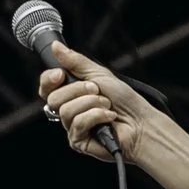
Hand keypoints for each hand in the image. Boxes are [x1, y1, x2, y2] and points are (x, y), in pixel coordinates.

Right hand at [38, 41, 151, 162]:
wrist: (141, 122)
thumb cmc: (124, 100)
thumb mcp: (99, 74)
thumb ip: (76, 62)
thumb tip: (56, 47)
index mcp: (71, 94)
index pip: (47, 87)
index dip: (48, 79)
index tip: (61, 74)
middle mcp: (69, 110)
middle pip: (54, 98)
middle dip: (79, 90)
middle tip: (97, 90)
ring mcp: (72, 127)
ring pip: (66, 111)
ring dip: (92, 103)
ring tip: (107, 105)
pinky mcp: (79, 141)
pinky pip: (78, 123)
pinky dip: (97, 116)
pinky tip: (109, 118)